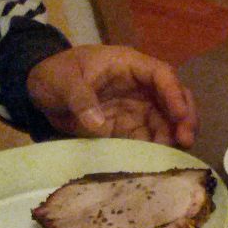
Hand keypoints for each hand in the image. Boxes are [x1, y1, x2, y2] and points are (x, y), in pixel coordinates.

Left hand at [27, 46, 197, 147]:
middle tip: (186, 140)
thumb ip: (80, 99)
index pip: (162, 76)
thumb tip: (98, 125)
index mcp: (129, 66)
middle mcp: (142, 87)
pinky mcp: (132, 129)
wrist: (41, 93)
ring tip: (171, 155)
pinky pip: (152, 139)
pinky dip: (158, 150)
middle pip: (176, 100)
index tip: (179, 116)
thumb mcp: (62, 81)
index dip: (175, 94)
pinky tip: (157, 161)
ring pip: (168, 122)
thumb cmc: (54, 75)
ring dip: (174, 138)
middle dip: (186, 119)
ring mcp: (139, 109)